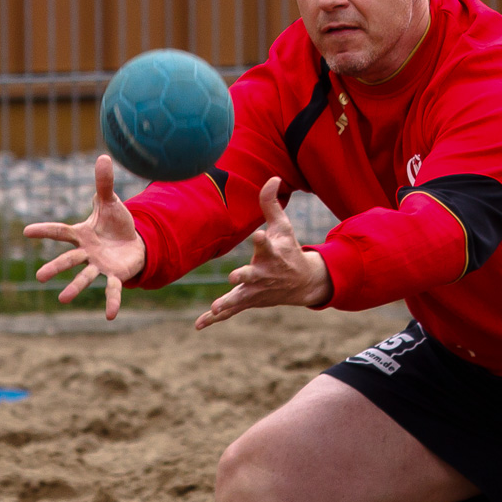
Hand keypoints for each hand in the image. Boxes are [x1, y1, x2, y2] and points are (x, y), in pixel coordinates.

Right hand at [23, 154, 147, 319]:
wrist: (133, 243)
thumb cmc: (116, 224)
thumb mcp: (110, 202)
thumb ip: (104, 183)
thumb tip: (103, 156)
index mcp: (82, 234)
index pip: (61, 231)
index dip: (45, 231)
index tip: (26, 231)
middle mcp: (87, 252)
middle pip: (69, 259)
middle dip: (55, 267)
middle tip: (40, 276)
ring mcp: (99, 265)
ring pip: (85, 277)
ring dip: (74, 288)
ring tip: (63, 298)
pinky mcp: (114, 275)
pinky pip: (112, 289)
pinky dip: (112, 301)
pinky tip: (110, 315)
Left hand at [194, 177, 330, 329]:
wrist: (303, 283)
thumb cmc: (289, 249)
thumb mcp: (283, 226)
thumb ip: (271, 202)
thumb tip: (273, 176)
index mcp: (271, 252)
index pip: (266, 244)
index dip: (261, 240)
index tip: (258, 235)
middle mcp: (263, 273)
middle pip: (251, 275)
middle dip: (243, 276)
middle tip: (234, 277)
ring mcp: (255, 289)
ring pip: (239, 298)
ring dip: (227, 303)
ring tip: (215, 308)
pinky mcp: (248, 301)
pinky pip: (231, 311)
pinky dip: (215, 319)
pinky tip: (199, 324)